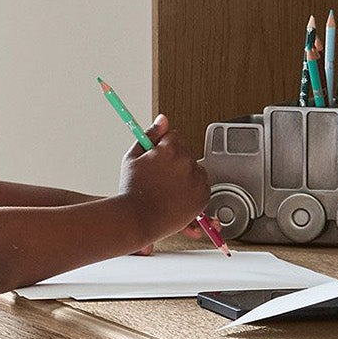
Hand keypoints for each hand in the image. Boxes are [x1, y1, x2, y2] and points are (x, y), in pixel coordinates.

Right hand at [118, 114, 209, 242]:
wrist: (139, 219)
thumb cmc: (133, 190)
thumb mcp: (133, 157)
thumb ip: (150, 135)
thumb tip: (163, 119)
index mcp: (170, 148)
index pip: (174, 137)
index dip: (164, 149)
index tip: (157, 161)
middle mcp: (187, 161)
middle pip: (186, 152)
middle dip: (176, 161)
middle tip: (160, 178)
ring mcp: (197, 179)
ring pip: (195, 169)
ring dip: (185, 175)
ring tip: (167, 189)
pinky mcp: (203, 196)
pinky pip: (202, 186)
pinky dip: (193, 191)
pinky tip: (176, 197)